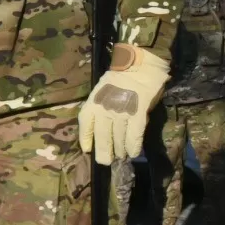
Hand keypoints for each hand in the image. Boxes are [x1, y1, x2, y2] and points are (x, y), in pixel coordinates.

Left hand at [78, 44, 169, 164]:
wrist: (139, 63)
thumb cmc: (121, 77)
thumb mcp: (104, 91)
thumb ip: (103, 108)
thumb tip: (107, 127)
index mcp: (93, 102)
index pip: (85, 124)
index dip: (86, 139)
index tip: (87, 150)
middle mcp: (104, 109)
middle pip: (102, 136)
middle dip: (104, 151)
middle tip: (106, 162)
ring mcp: (120, 111)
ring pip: (118, 137)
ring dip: (120, 150)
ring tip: (122, 157)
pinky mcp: (137, 112)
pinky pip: (134, 134)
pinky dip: (133, 145)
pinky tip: (133, 153)